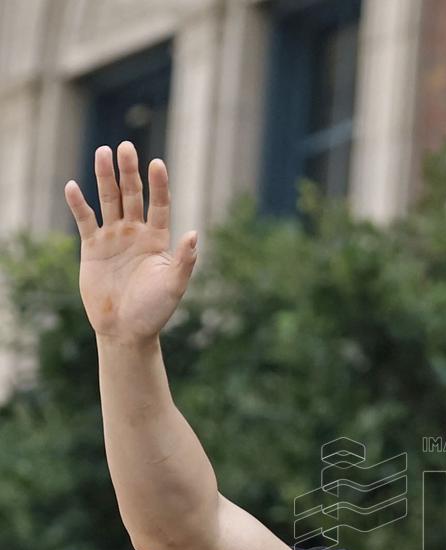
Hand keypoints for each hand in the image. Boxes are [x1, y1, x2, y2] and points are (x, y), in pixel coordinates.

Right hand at [64, 142, 197, 340]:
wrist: (126, 330)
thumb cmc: (155, 310)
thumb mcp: (175, 285)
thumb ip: (185, 260)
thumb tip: (194, 233)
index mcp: (158, 239)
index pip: (160, 204)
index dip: (158, 185)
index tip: (157, 164)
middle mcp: (136, 233)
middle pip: (132, 195)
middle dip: (129, 172)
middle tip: (126, 147)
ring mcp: (113, 238)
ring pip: (108, 201)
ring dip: (105, 177)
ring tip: (103, 152)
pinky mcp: (92, 248)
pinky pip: (85, 220)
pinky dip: (78, 204)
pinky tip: (73, 186)